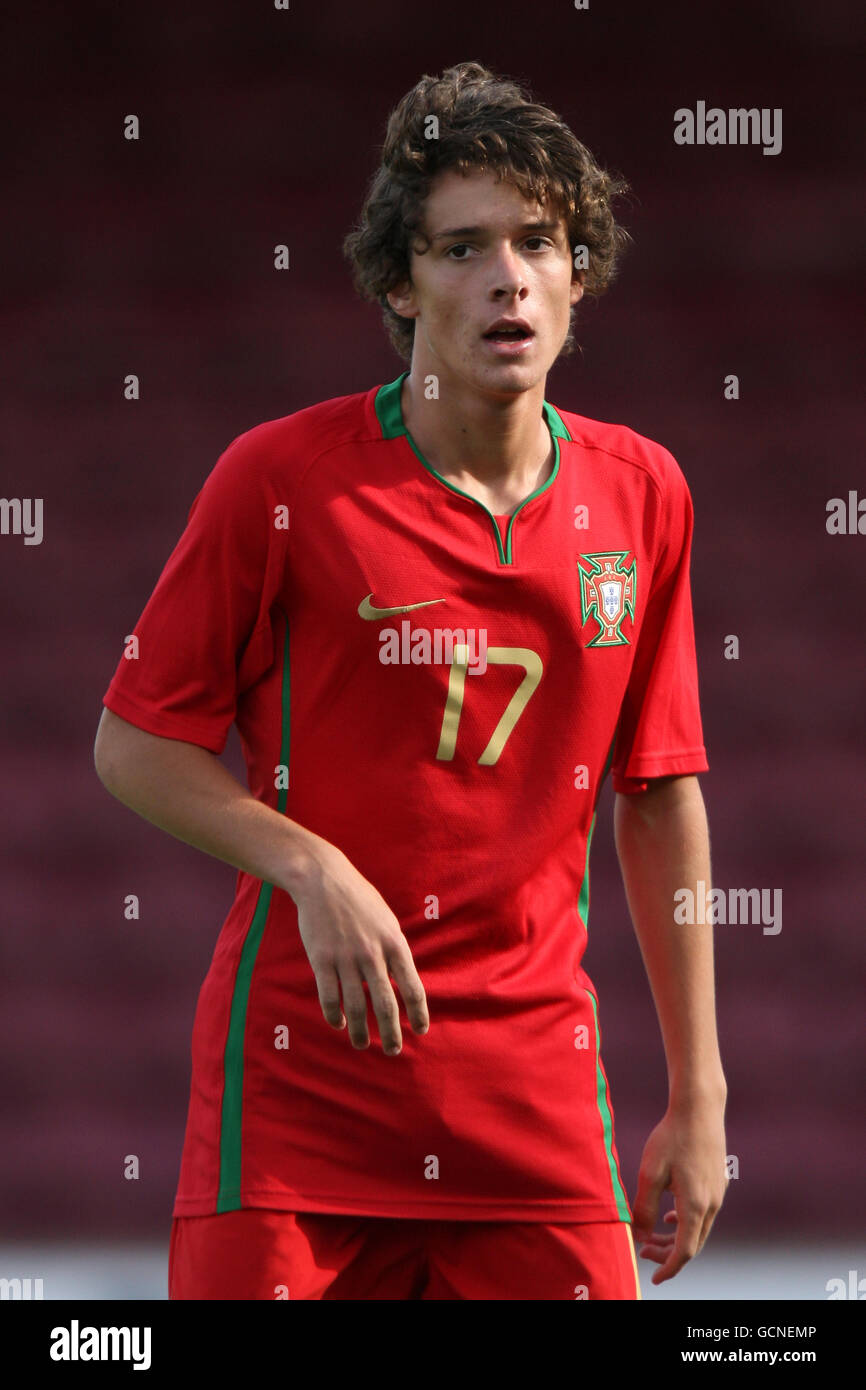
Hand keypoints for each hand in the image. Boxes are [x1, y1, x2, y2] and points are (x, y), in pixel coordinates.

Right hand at [294, 843, 428, 1055]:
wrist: (323, 879)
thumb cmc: (359, 899)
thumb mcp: (387, 920)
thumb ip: (394, 949)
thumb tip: (402, 980)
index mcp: (394, 943)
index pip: (412, 987)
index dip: (418, 1013)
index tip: (421, 1031)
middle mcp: (372, 954)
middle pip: (385, 1004)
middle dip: (391, 1032)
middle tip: (394, 1050)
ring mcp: (345, 958)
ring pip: (355, 1006)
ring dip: (360, 1031)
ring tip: (363, 1045)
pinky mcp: (321, 959)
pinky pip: (329, 996)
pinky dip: (334, 1015)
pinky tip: (339, 1024)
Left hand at [630, 1099, 727, 1283]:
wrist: (699, 1109)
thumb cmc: (671, 1137)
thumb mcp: (650, 1173)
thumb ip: (645, 1208)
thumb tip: (639, 1236)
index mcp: (695, 1205)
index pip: (684, 1251)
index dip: (668, 1268)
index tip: (654, 1278)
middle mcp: (712, 1203)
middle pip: (693, 1243)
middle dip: (668, 1253)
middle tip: (643, 1250)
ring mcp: (718, 1192)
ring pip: (699, 1228)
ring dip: (677, 1237)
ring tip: (653, 1235)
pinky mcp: (718, 1182)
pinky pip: (704, 1213)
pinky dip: (687, 1222)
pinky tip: (671, 1213)